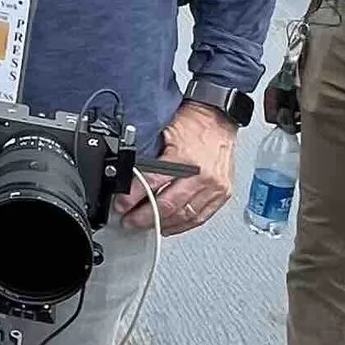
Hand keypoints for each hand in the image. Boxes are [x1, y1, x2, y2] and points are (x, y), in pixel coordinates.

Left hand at [127, 100, 236, 231]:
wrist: (219, 118)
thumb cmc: (194, 123)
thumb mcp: (165, 133)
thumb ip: (149, 155)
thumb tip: (128, 174)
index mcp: (186, 158)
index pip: (153, 183)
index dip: (133, 197)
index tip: (121, 205)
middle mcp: (203, 175)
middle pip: (168, 206)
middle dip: (144, 217)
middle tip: (129, 221)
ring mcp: (215, 187)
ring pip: (184, 216)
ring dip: (161, 224)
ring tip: (145, 225)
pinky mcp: (222, 194)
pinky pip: (200, 217)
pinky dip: (182, 225)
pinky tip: (169, 226)